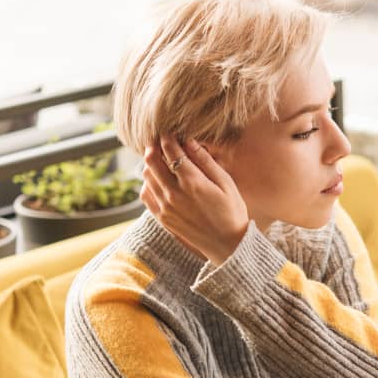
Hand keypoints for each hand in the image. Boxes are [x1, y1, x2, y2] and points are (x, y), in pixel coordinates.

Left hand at [141, 136, 249, 265]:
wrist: (228, 245)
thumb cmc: (232, 211)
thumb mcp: (225, 183)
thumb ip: (205, 161)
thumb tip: (189, 141)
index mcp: (192, 182)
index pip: (170, 150)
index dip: (167, 137)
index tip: (169, 132)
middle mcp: (174, 193)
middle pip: (151, 160)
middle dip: (154, 147)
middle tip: (160, 141)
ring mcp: (165, 207)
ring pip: (146, 176)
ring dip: (151, 164)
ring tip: (161, 160)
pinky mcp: (162, 217)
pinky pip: (145, 194)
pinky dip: (148, 183)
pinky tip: (159, 181)